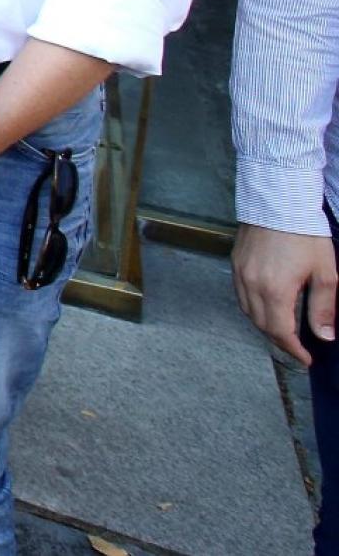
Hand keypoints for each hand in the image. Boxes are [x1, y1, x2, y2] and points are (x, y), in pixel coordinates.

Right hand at [234, 223, 335, 365]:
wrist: (278, 201)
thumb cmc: (304, 233)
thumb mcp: (325, 273)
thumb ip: (323, 307)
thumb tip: (324, 335)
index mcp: (275, 290)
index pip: (281, 332)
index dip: (294, 349)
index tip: (306, 358)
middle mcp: (252, 285)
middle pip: (261, 325)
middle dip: (280, 340)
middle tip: (297, 347)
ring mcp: (240, 274)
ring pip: (248, 312)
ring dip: (265, 325)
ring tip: (283, 329)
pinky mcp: (236, 263)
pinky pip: (241, 295)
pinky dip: (253, 308)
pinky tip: (267, 306)